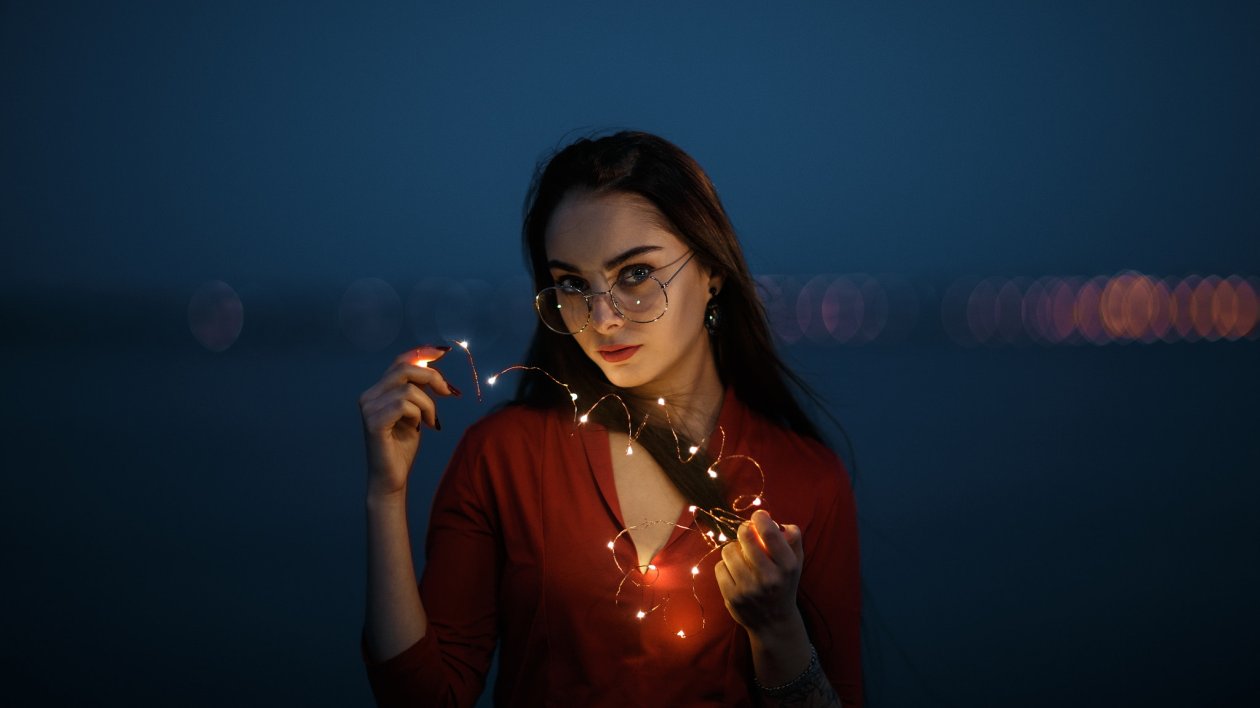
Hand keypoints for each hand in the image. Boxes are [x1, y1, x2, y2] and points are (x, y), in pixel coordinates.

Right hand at [357, 345, 459, 498]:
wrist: (392, 477)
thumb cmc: (403, 446)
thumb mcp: (416, 412)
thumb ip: (418, 390)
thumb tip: (434, 368)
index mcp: (378, 391)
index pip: (399, 362)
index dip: (421, 353)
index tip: (443, 352)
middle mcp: (369, 396)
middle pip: (404, 368)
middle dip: (432, 377)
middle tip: (448, 393)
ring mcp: (368, 408)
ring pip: (408, 388)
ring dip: (428, 405)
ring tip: (430, 422)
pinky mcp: (373, 422)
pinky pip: (404, 404)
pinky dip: (419, 413)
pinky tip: (420, 427)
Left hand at [714, 509, 804, 635]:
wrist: (774, 622)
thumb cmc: (784, 584)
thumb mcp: (796, 562)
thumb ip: (792, 539)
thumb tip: (775, 520)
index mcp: (787, 566)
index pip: (770, 534)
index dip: (760, 518)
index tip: (759, 516)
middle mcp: (769, 578)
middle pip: (746, 537)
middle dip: (744, 529)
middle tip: (746, 531)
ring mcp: (749, 588)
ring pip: (728, 550)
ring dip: (733, 549)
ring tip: (741, 556)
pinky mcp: (732, 597)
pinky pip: (720, 567)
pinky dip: (726, 565)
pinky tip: (735, 571)